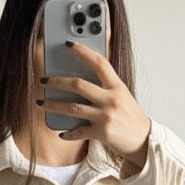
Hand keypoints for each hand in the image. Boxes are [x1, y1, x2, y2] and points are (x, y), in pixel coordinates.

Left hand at [37, 41, 151, 167]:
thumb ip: (105, 86)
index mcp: (117, 86)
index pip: (99, 62)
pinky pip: (78, 132)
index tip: (68, 44)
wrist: (144, 140)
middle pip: (78, 85)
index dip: (83, 51)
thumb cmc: (130, 116)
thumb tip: (79, 81)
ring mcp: (106, 116)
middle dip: (57, 82)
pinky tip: (61, 132)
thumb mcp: (122, 95)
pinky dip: (68, 133)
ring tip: (41, 103)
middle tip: (44, 80)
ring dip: (53, 105)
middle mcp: (111, 99)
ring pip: (72, 108)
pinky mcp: (102, 133)